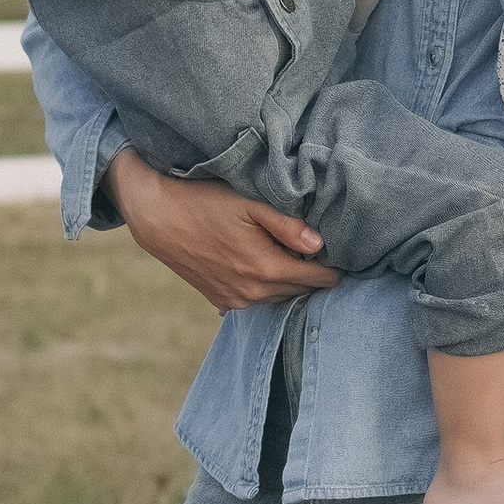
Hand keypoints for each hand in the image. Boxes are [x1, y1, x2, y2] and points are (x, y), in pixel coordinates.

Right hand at [107, 154, 340, 311]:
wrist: (157, 218)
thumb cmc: (204, 202)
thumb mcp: (249, 203)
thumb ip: (287, 225)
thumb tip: (320, 245)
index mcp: (266, 268)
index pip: (318, 279)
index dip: (334, 268)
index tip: (346, 255)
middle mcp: (253, 292)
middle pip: (301, 291)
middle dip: (315, 276)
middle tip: (325, 255)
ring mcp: (236, 300)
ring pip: (280, 297)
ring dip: (292, 283)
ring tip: (298, 259)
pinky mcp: (222, 300)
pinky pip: (258, 300)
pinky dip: (269, 288)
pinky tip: (266, 266)